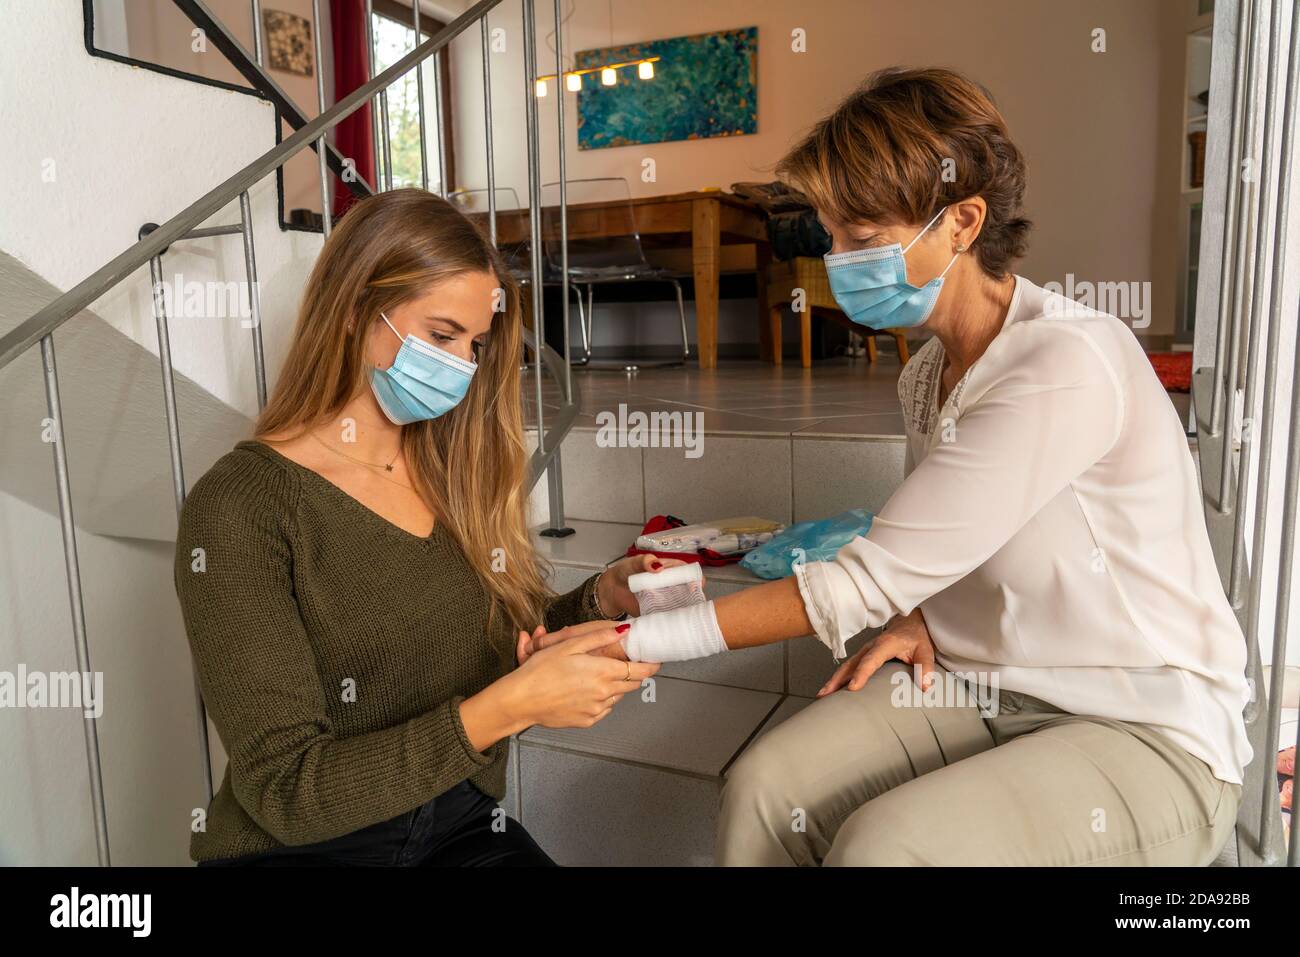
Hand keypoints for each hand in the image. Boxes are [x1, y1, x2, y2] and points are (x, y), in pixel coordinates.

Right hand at [501, 626, 658, 729]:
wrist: (521, 700)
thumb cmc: (540, 672)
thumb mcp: (568, 645)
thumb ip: (598, 637)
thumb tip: (623, 631)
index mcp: (603, 672)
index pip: (641, 671)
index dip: (652, 665)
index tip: (656, 660)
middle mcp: (605, 693)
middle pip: (633, 683)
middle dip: (633, 673)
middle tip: (622, 663)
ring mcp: (597, 710)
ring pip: (618, 696)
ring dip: (615, 685)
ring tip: (594, 676)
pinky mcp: (588, 720)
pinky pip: (604, 708)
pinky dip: (601, 699)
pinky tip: (584, 690)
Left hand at [598, 554, 691, 617]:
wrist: (612, 589)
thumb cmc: (625, 571)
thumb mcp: (635, 562)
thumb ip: (645, 561)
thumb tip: (658, 566)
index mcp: (669, 569)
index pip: (687, 572)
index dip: (695, 577)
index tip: (697, 583)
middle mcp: (671, 584)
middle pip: (689, 590)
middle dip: (694, 595)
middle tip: (692, 600)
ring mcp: (666, 599)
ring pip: (682, 604)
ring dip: (686, 609)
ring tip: (687, 613)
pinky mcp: (658, 612)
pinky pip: (669, 616)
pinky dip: (673, 619)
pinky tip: (676, 621)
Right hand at [817, 609, 936, 696]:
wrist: (910, 623)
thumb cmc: (916, 637)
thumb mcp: (926, 651)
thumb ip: (926, 668)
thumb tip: (925, 687)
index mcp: (885, 644)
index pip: (871, 661)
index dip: (861, 674)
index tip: (853, 688)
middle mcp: (871, 647)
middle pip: (851, 664)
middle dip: (837, 680)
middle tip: (825, 695)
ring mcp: (865, 651)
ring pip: (846, 666)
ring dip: (834, 680)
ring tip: (822, 696)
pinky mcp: (863, 656)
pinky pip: (849, 667)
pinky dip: (839, 678)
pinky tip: (832, 690)